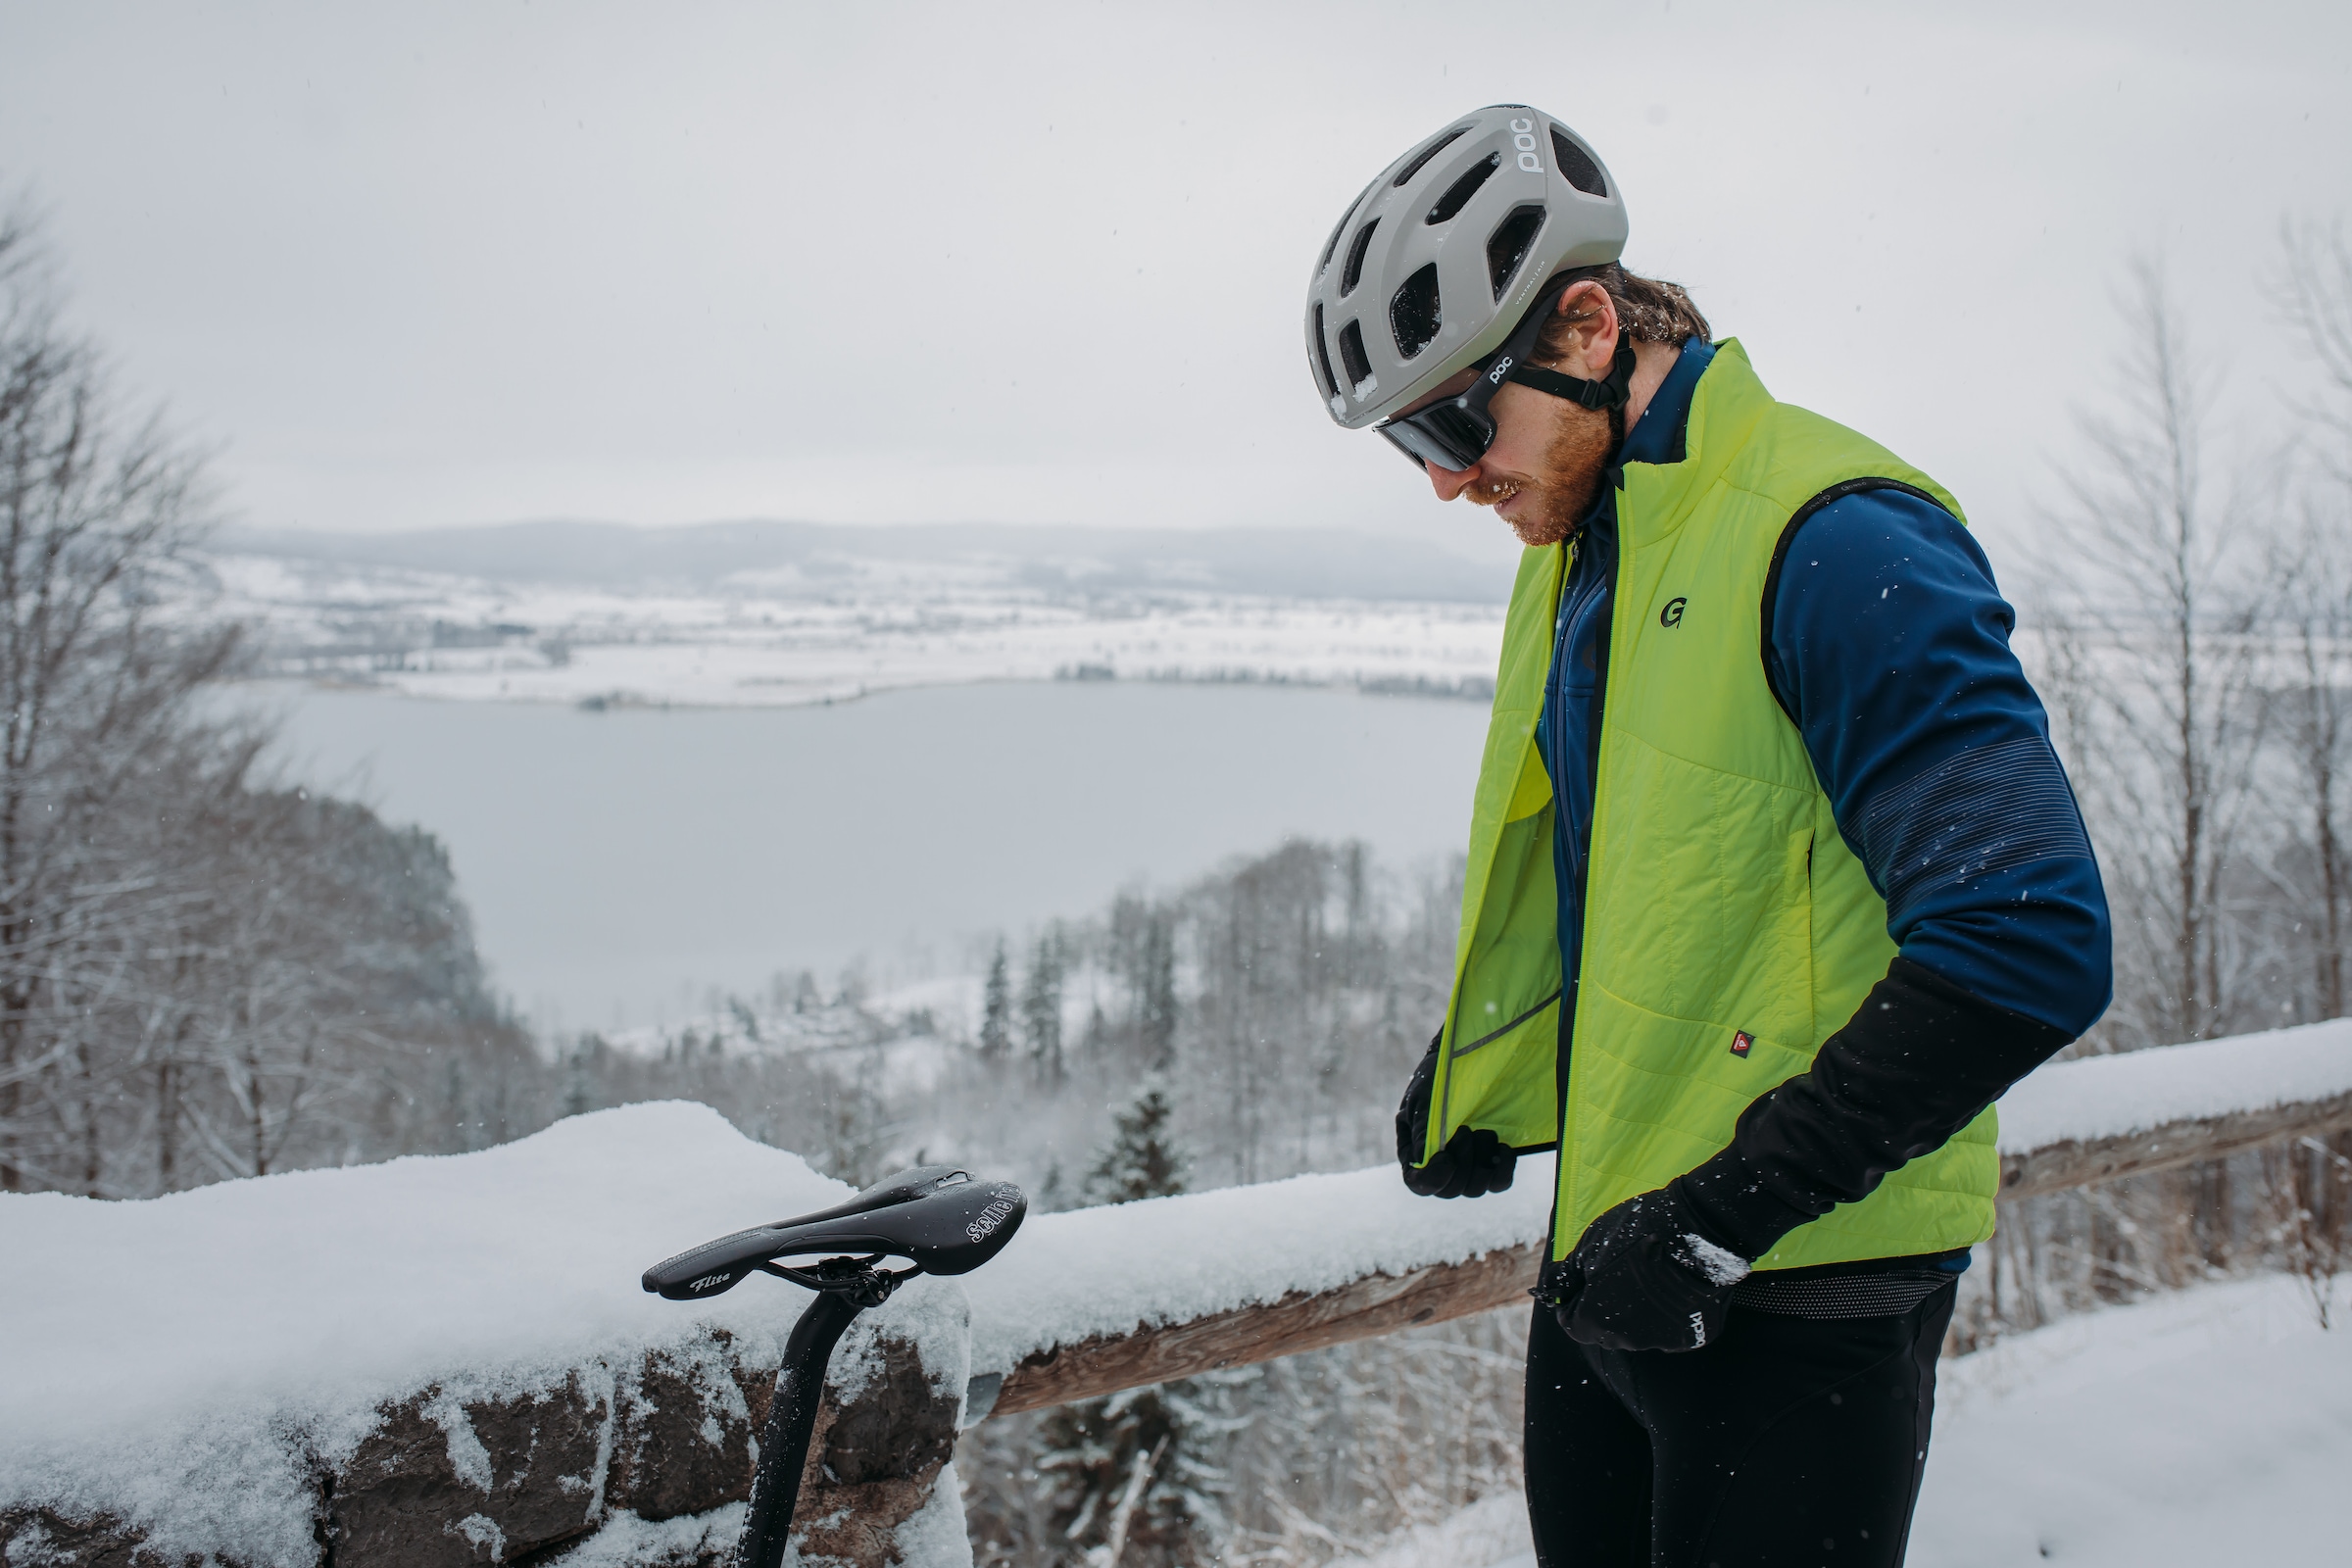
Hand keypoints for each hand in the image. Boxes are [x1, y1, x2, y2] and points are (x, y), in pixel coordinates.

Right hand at [1395, 1034, 1515, 1198]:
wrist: (1471, 1061)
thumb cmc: (1440, 1078)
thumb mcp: (1426, 1099)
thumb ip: (1422, 1129)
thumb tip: (1422, 1162)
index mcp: (1414, 1151)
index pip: (1418, 1183)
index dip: (1432, 1180)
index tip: (1447, 1159)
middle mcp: (1440, 1164)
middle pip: (1449, 1190)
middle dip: (1462, 1163)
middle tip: (1466, 1130)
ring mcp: (1468, 1166)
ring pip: (1474, 1189)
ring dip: (1481, 1161)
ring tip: (1482, 1130)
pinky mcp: (1492, 1163)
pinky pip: (1499, 1183)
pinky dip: (1503, 1168)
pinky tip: (1505, 1147)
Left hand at [1539, 1181, 1749, 1351]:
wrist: (1699, 1231)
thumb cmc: (1636, 1234)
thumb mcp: (1589, 1246)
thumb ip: (1568, 1274)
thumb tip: (1553, 1288)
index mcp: (1596, 1320)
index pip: (1572, 1324)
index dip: (1572, 1301)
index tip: (1581, 1283)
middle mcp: (1628, 1340)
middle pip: (1605, 1330)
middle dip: (1603, 1306)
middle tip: (1615, 1274)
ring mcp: (1664, 1340)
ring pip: (1639, 1331)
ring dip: (1635, 1311)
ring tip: (1647, 1276)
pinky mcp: (1693, 1335)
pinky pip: (1670, 1329)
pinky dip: (1666, 1313)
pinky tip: (1673, 1285)